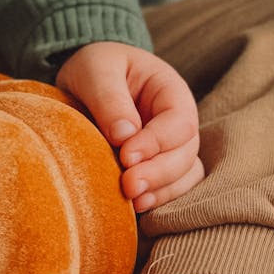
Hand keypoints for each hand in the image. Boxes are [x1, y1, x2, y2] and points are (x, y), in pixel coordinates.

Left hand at [56, 42, 203, 210]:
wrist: (87, 79)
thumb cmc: (96, 67)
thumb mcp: (96, 70)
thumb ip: (109, 99)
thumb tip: (124, 136)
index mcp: (170, 92)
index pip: (179, 122)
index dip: (157, 142)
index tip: (125, 155)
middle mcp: (178, 122)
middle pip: (186, 153)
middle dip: (159, 173)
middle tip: (128, 185)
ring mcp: (172, 146)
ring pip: (185, 175)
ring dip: (162, 191)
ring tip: (134, 201)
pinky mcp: (158, 167)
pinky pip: (172, 188)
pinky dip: (159, 199)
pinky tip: (137, 207)